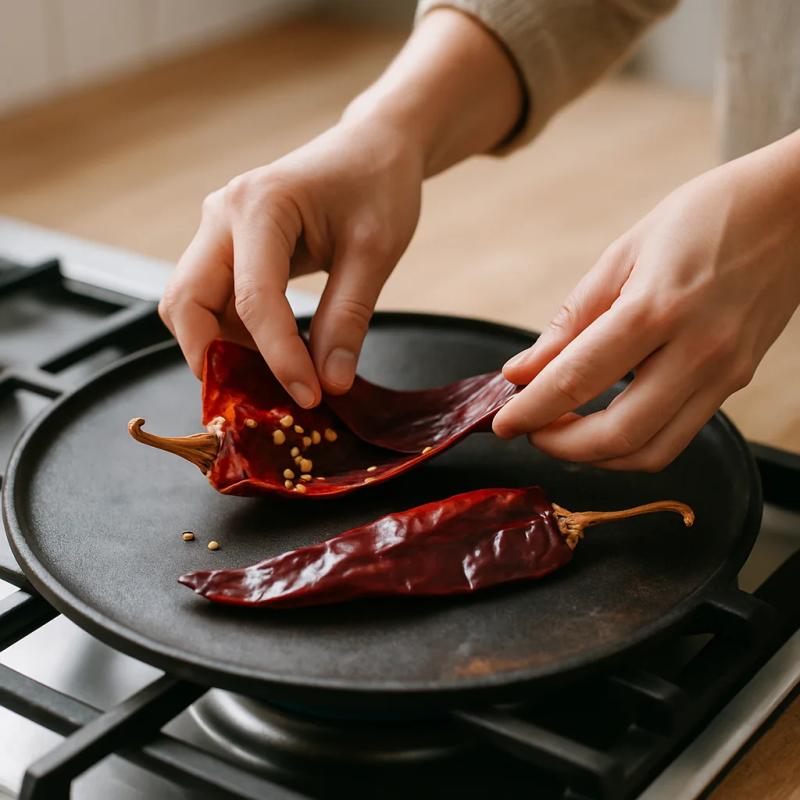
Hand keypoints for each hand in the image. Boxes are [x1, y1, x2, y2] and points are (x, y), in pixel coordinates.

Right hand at [159, 8, 521, 406]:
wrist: (372, 149)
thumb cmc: (377, 187)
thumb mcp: (375, 252)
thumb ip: (348, 318)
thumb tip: (330, 382)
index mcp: (260, 206)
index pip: (253, 299)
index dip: (278, 357)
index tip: (309, 398)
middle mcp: (223, 215)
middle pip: (186, 302)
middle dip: (213, 358)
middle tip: (255, 401)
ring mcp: (219, 231)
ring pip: (191, 305)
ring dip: (220, 350)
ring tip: (270, 384)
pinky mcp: (228, 247)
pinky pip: (214, 301)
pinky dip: (232, 336)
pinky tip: (270, 359)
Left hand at [493, 131, 799, 470]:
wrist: (795, 209)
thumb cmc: (704, 218)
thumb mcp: (623, 254)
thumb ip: (570, 321)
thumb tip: (523, 371)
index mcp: (657, 308)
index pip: (578, 379)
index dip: (531, 410)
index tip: (502, 423)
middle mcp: (697, 351)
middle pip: (618, 434)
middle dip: (561, 447)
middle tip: (531, 430)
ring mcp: (724, 373)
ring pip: (653, 451)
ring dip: (598, 456)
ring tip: (564, 431)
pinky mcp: (736, 383)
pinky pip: (679, 435)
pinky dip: (635, 442)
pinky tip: (607, 420)